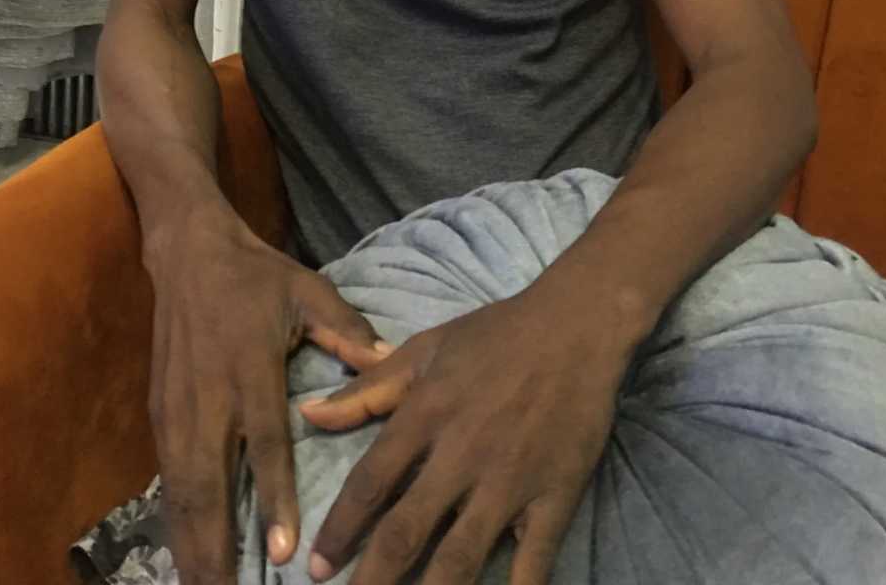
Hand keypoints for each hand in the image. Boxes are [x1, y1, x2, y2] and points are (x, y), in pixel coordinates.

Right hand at [145, 212, 388, 584]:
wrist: (188, 252)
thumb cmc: (256, 275)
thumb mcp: (308, 290)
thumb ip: (347, 329)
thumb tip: (390, 360)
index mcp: (251, 369)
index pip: (263, 444)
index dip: (273, 499)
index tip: (284, 549)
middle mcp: (209, 397)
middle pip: (209, 484)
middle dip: (218, 546)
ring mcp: (178, 409)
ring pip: (181, 490)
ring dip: (192, 544)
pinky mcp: (158, 413)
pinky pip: (167, 479)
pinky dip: (176, 521)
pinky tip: (187, 553)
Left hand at [299, 285, 627, 584]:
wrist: (575, 326)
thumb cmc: (495, 335)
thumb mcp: (425, 349)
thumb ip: (368, 389)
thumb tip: (310, 413)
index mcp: (425, 415)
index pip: (370, 484)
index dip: (340, 530)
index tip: (318, 566)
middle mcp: (460, 455)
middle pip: (405, 531)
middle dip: (372, 578)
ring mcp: (509, 481)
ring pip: (459, 557)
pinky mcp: (554, 497)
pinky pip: (532, 562)